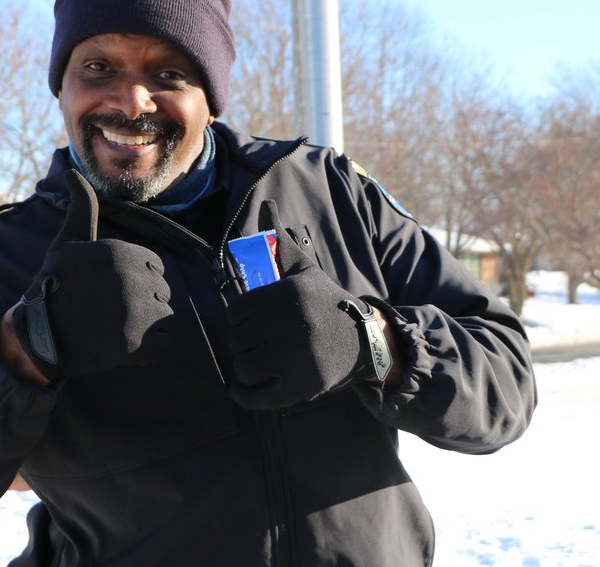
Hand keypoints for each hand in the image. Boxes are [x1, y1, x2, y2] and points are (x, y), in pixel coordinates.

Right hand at [10, 170, 173, 379]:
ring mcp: (135, 311)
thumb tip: (71, 172)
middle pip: (161, 293)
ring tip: (113, 327)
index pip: (155, 268)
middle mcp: (131, 278)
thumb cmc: (55, 284)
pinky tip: (122, 345)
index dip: (136, 281)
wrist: (38, 335)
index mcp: (121, 252)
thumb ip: (82, 207)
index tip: (108, 290)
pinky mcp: (135, 343)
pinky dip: (148, 350)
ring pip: (164, 318)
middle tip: (107, 312)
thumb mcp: (68, 241)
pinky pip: (164, 344)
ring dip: (145, 326)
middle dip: (142, 304)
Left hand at [226, 200, 369, 409]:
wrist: (363, 338)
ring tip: (258, 361)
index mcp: (289, 296)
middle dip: (242, 343)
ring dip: (245, 366)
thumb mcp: (304, 269)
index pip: (236, 312)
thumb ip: (280, 242)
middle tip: (256, 343)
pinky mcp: (303, 386)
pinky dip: (245, 394)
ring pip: (244, 366)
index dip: (239, 320)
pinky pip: (259, 395)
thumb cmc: (324, 301)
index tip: (250, 323)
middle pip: (238, 340)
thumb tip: (266, 204)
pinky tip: (245, 388)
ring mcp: (298, 358)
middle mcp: (294, 325)